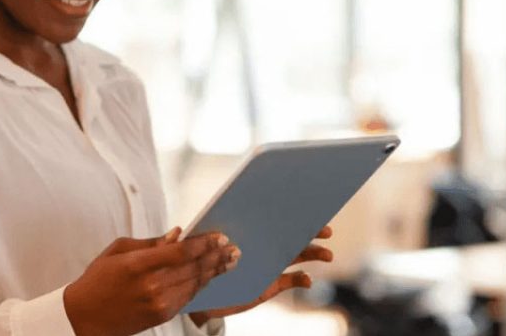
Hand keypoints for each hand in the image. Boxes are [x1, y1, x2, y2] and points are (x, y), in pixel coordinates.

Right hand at [64, 227, 240, 335]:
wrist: (84, 317)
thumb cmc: (98, 278)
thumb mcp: (118, 251)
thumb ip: (151, 243)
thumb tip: (178, 234)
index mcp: (138, 265)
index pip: (181, 252)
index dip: (204, 243)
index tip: (219, 236)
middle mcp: (152, 286)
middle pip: (194, 268)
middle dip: (216, 256)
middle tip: (233, 248)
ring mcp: (158, 303)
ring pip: (195, 283)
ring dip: (215, 271)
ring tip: (230, 260)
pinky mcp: (162, 315)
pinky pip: (189, 297)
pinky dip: (202, 284)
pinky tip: (211, 275)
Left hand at [188, 225, 333, 325]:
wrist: (204, 300)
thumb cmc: (202, 269)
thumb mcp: (196, 253)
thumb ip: (194, 242)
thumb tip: (178, 230)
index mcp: (249, 231)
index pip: (271, 216)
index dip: (289, 211)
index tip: (306, 205)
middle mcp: (263, 245)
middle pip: (290, 233)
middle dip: (310, 230)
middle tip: (326, 230)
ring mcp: (270, 264)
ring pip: (297, 255)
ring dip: (314, 253)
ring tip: (327, 255)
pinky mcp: (272, 284)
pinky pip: (292, 280)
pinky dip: (303, 279)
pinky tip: (308, 279)